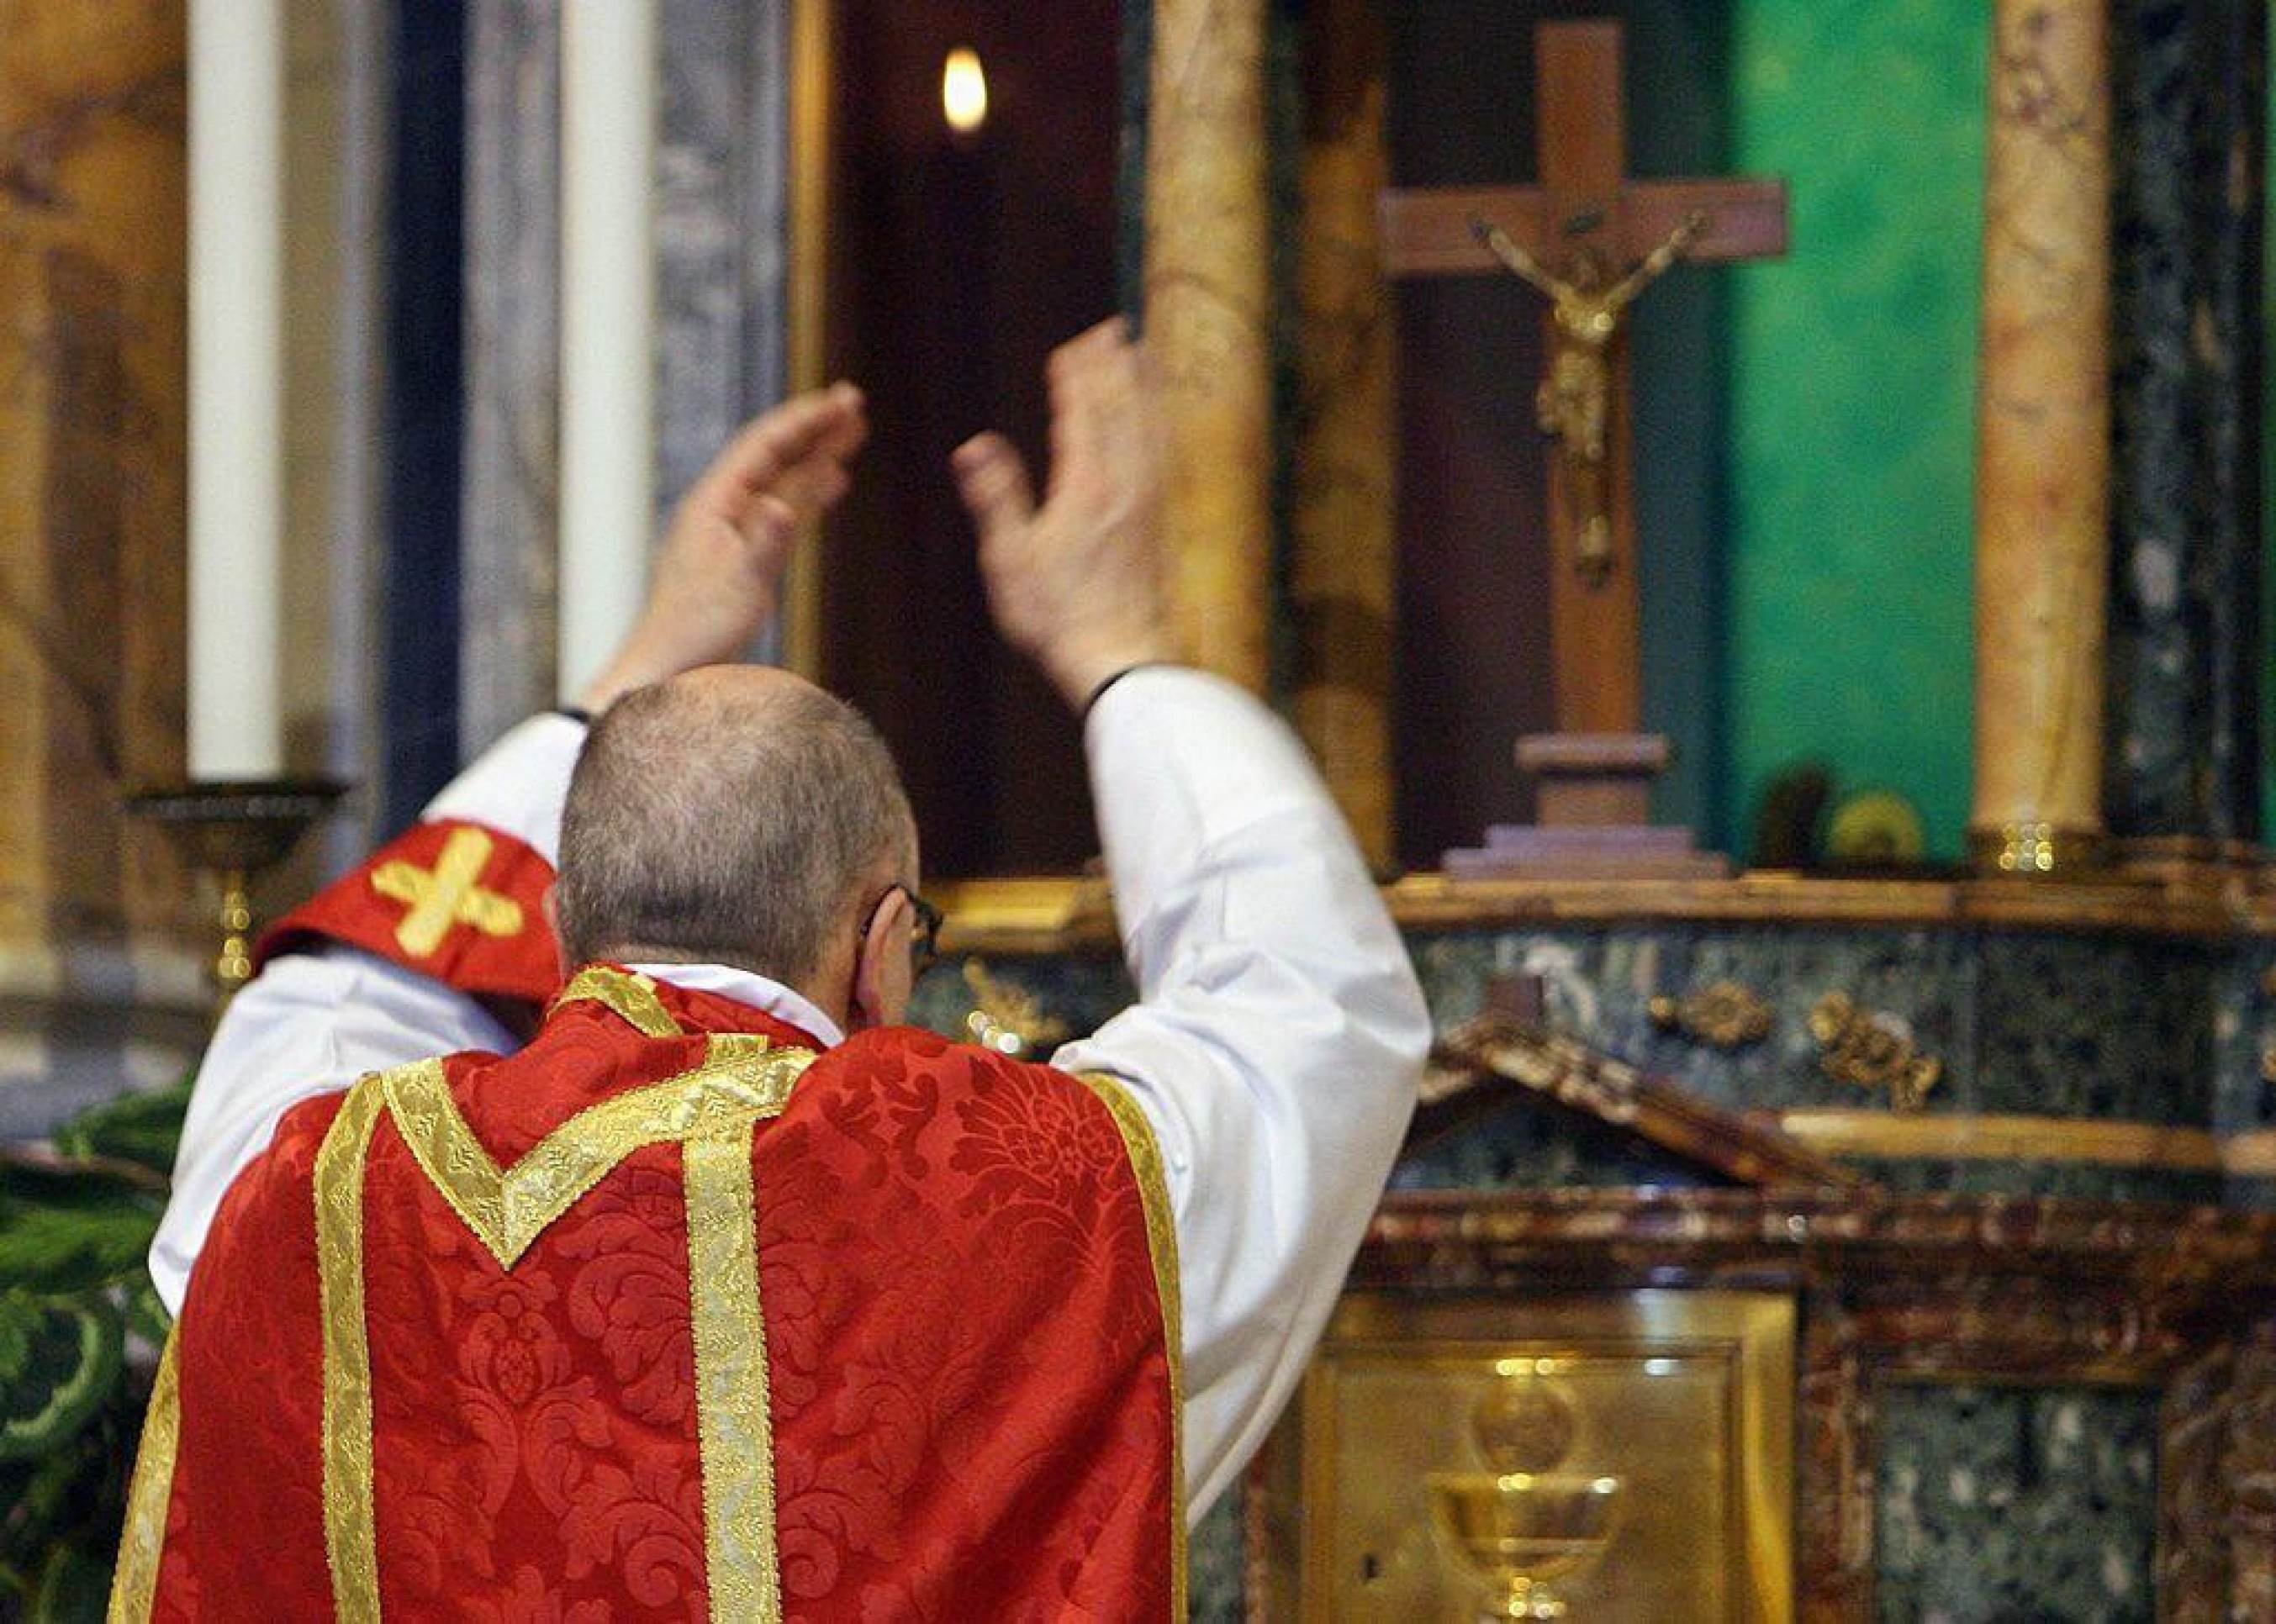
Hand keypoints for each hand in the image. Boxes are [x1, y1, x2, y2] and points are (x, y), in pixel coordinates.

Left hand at [577, 382, 867, 710]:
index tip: (844, 401)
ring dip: (816, 454)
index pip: (765, 445)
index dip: (806, 419)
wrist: (668, 666)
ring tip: (854, 432)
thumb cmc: (697, 629)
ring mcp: (730, 527)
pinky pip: (781, 506)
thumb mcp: (740, 586)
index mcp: (713, 503)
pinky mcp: (741, 550)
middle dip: (815, 427)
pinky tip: (831, 483)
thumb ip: (765, 543)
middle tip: (856, 403)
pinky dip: (809, 489)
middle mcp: (720, 506)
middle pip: (774, 453)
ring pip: (780, 478)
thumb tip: (783, 505)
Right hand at [952, 318, 1176, 710]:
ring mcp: (1148, 504)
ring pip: (1150, 428)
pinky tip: (1158, 422)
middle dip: (1114, 367)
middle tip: (1113, 329)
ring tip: (1142, 354)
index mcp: (1086, 487)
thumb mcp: (1012, 559)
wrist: (1121, 660)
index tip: (1071, 346)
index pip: (1082, 416)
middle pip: (1122, 410)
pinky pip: (1163, 456)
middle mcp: (1125, 487)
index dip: (1076, 378)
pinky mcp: (1160, 524)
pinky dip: (1159, 425)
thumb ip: (998, 497)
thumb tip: (975, 446)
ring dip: (1144, 387)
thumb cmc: (1060, 617)